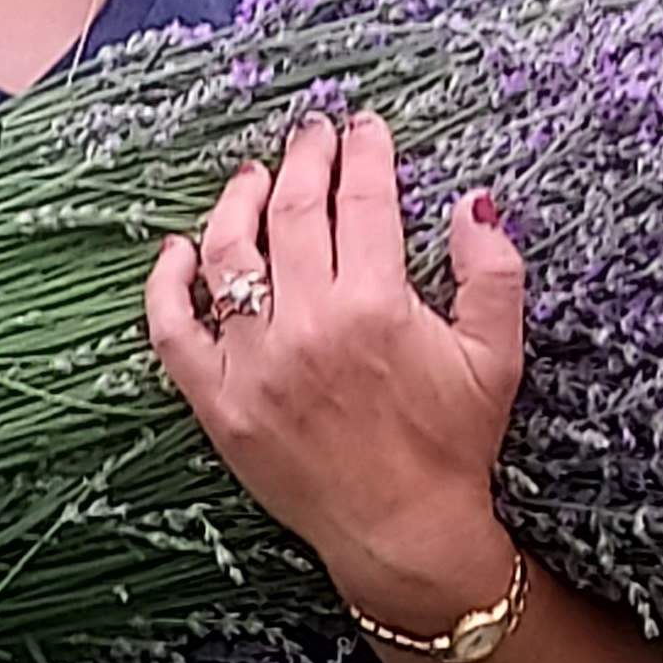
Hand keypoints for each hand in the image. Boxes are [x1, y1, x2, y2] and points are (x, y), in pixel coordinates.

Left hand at [144, 112, 526, 627]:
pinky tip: (178, 251)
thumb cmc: (452, 445)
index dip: (363, 153)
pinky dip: (166, 284)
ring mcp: (256, 363)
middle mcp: (310, 325)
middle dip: (305, 160)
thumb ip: (492, 272)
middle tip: (311, 136)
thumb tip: (472, 201)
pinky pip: (173, 330)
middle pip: (295, 212)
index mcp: (378, 306)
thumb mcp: (496, 357)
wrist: (403, 533)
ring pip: (229, 254)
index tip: (362, 129)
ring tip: (251, 179)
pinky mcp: (219, 401)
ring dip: (238, 202)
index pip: (363, 200)